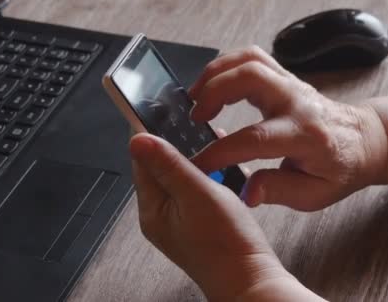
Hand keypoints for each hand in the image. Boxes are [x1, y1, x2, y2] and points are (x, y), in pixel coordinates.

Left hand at [130, 133, 310, 300]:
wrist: (250, 278)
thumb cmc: (225, 244)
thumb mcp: (195, 193)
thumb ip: (168, 164)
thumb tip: (137, 139)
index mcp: (152, 209)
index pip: (142, 161)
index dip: (150, 133)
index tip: (157, 108)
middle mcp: (161, 215)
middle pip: (160, 167)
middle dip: (175, 144)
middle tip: (190, 123)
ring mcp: (179, 219)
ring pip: (180, 176)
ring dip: (194, 159)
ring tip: (209, 142)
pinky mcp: (197, 222)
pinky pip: (194, 189)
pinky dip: (205, 175)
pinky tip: (220, 169)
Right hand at [189, 46, 387, 210]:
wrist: (362, 141)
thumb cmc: (339, 169)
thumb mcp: (315, 193)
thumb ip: (280, 191)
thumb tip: (248, 192)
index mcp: (307, 136)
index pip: (256, 138)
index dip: (222, 151)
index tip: (199, 164)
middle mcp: (298, 102)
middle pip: (251, 78)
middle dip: (214, 92)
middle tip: (195, 117)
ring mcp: (292, 84)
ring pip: (250, 60)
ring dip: (216, 73)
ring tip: (196, 98)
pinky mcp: (286, 77)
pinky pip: (253, 57)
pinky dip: (227, 65)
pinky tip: (213, 84)